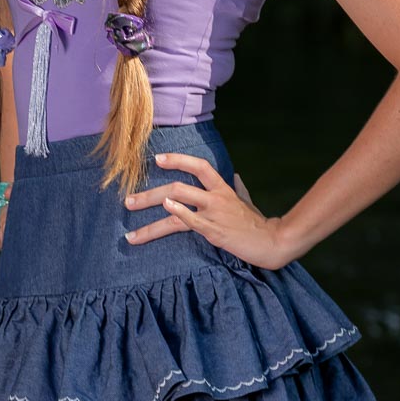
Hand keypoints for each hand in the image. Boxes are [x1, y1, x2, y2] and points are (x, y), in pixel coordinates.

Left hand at [122, 151, 290, 268]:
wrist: (272, 241)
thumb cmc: (257, 223)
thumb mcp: (246, 200)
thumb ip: (238, 188)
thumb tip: (235, 176)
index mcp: (223, 188)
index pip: (199, 166)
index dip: (178, 159)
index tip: (157, 159)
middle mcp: (216, 197)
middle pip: (177, 187)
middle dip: (149, 195)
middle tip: (127, 202)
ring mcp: (214, 213)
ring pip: (177, 206)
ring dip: (151, 217)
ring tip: (130, 231)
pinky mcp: (214, 231)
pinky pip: (192, 220)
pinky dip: (178, 213)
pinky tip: (165, 211)